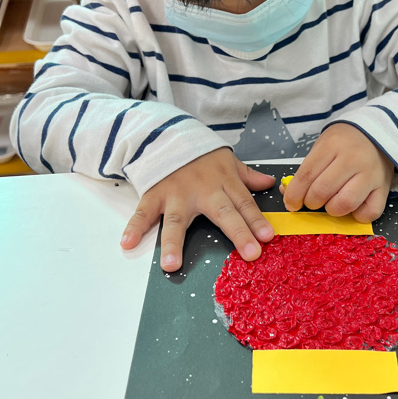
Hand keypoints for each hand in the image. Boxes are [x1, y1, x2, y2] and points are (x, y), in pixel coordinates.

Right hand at [120, 148, 275, 270]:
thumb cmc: (201, 155)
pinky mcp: (154, 194)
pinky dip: (134, 227)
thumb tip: (269, 184)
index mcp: (224, 181)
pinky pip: (143, 212)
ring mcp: (177, 194)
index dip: (256, 220)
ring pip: (177, 220)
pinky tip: (127, 243)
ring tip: (172, 265)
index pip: (244, 203)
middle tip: (250, 253)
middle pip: (223, 212)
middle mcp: (203, 190)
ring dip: (173, 242)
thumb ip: (247, 175)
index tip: (268, 237)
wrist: (168, 133)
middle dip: (238, 232)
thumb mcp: (228, 161)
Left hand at [282, 124, 393, 221]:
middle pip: (322, 191)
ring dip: (332, 209)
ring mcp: (371, 174)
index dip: (294, 194)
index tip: (291, 203)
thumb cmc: (344, 142)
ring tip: (331, 203)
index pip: (306, 175)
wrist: (376, 133)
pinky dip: (357, 216)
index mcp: (333, 145)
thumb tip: (288, 194)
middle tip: (312, 200)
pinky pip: (369, 213)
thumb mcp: (322, 147)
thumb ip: (307, 170)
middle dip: (311, 202)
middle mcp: (353, 159)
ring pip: (345, 204)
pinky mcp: (383, 188)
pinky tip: (352, 207)